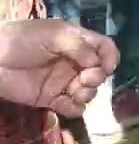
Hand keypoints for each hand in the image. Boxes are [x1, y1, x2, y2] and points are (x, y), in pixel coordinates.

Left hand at [0, 19, 118, 117]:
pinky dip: (75, 109)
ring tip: (75, 92)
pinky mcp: (50, 99)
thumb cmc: (23, 40)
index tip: (107, 67)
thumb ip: (80, 47)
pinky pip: (72, 108)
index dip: (111, 57)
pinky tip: (67, 105)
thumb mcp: (55, 34)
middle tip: (85, 79)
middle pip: (99, 72)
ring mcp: (63, 82)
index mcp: (78, 42)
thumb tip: (98, 63)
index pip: (105, 48)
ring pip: (88, 92)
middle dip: (97, 77)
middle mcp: (74, 62)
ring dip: (88, 94)